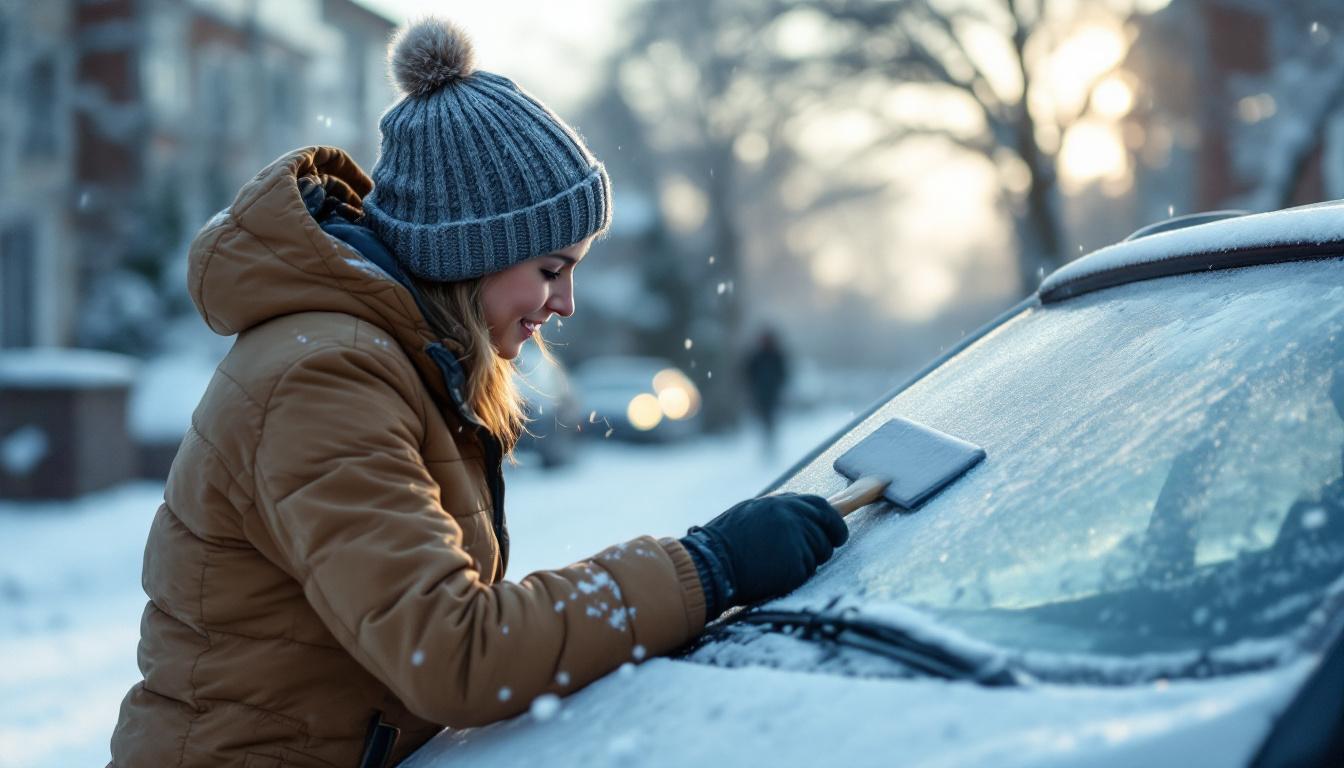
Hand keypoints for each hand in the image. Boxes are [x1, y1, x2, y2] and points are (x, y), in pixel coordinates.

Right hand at [681, 493, 847, 616]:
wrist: (711, 565)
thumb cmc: (725, 542)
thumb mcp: (751, 513)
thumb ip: (780, 512)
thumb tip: (805, 516)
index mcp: (780, 503)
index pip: (821, 507)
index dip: (832, 522)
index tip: (837, 533)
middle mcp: (792, 517)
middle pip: (827, 531)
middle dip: (824, 544)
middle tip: (809, 555)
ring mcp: (796, 540)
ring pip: (819, 554)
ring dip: (805, 561)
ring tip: (775, 562)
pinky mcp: (796, 564)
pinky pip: (808, 571)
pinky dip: (794, 576)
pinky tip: (772, 574)